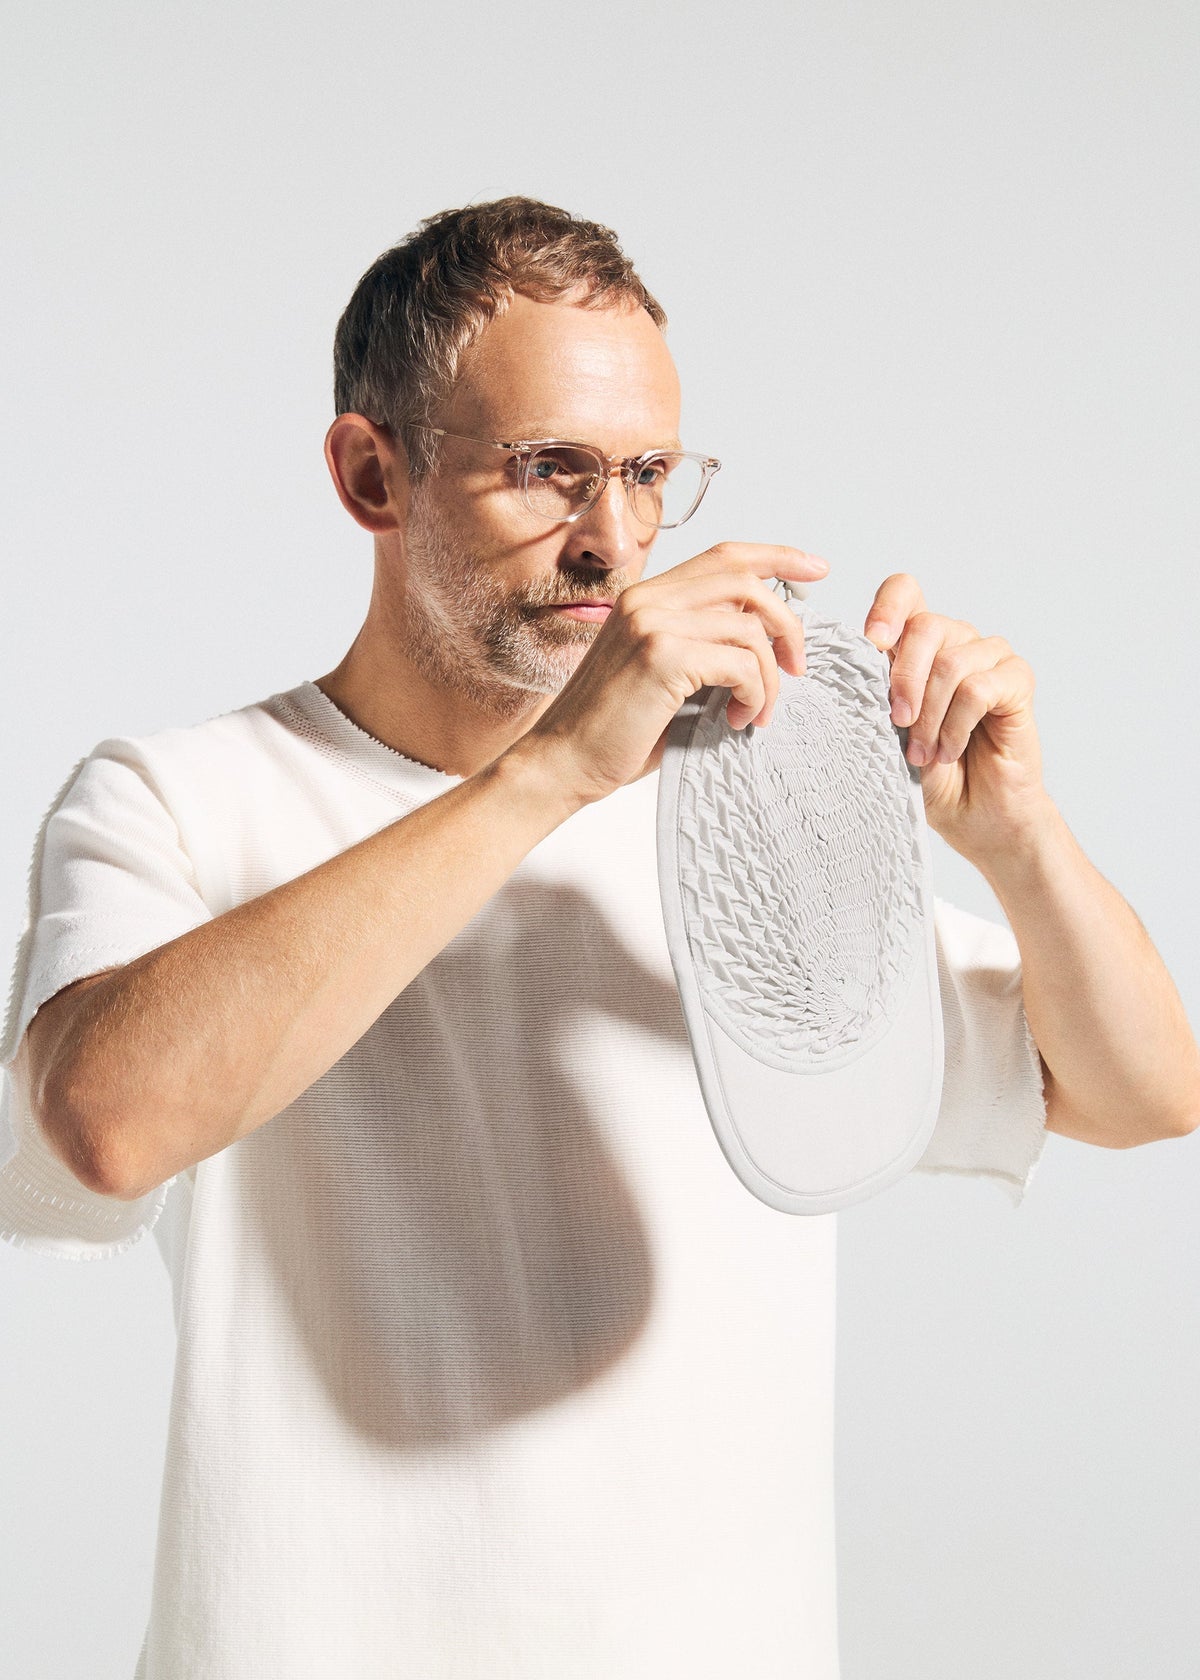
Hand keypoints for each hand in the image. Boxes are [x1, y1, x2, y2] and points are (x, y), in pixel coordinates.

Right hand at [516, 542, 829, 805]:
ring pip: (750, 628)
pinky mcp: (663, 657)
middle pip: (746, 581)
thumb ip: (703, 647)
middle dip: (788, 623)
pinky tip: (737, 720)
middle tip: (797, 668)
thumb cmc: (613, 731)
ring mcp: (653, 624)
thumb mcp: (663, 675)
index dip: (777, 556)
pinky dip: (754, 694)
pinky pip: (741, 663)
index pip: (724, 556)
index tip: (817, 569)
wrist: (561, 762)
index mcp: (646, 597)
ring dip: (770, 677)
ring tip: (755, 712)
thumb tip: (765, 644)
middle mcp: (648, 599)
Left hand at [863, 572, 1052, 861]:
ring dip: (930, 716)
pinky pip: (980, 688)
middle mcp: (956, 641)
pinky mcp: (1017, 681)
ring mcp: (990, 658)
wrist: (972, 816)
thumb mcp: (886, 731)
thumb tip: (849, 665)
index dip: (888, 607)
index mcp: (919, 644)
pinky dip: (957, 725)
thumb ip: (875, 691)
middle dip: (903, 680)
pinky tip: (951, 749)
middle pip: (926, 626)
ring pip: (951, 662)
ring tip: (924, 753)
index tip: (873, 642)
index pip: (905, 592)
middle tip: (897, 724)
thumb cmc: (929, 774)